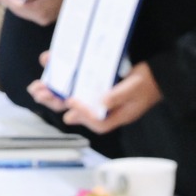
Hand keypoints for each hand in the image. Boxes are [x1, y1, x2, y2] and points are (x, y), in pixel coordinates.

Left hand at [0, 0, 68, 25]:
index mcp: (39, 12)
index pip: (16, 6)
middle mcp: (41, 17)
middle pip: (18, 10)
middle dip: (6, 1)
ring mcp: (45, 16)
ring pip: (23, 10)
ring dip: (13, 2)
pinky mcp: (47, 12)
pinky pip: (29, 8)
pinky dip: (21, 2)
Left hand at [28, 61, 161, 132]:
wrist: (159, 74)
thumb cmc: (149, 82)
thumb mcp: (136, 88)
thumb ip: (119, 96)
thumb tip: (101, 103)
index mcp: (116, 115)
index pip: (98, 122)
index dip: (83, 115)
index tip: (70, 100)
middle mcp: (103, 109)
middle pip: (76, 112)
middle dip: (55, 102)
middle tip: (39, 92)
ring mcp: (97, 98)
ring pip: (70, 99)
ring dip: (53, 93)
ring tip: (37, 87)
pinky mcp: (94, 86)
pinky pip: (74, 86)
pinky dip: (61, 80)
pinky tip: (50, 73)